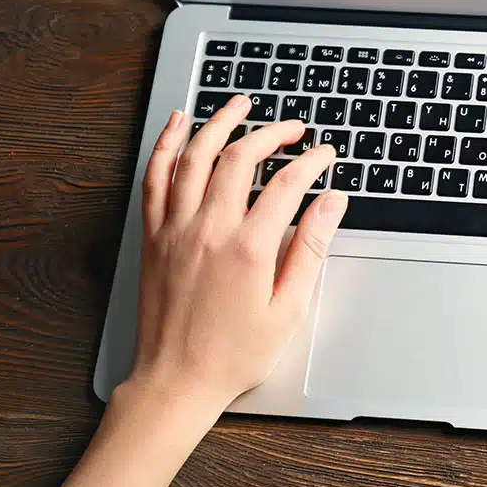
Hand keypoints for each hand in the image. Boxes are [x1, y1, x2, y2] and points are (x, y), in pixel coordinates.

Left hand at [127, 95, 348, 414]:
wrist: (175, 382)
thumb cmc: (233, 354)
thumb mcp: (288, 309)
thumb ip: (310, 249)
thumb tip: (332, 204)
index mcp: (249, 249)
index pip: (287, 184)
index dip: (312, 162)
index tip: (325, 155)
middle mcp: (209, 229)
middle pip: (241, 158)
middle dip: (272, 133)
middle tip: (293, 128)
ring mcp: (176, 229)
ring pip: (196, 157)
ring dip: (220, 122)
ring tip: (240, 104)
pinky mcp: (154, 236)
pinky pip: (155, 178)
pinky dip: (166, 145)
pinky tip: (179, 124)